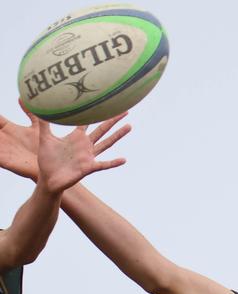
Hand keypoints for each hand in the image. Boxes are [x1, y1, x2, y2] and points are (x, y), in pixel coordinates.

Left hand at [0, 103, 130, 190]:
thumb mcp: (44, 137)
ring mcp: (88, 156)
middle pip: (102, 129)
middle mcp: (85, 145)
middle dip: (113, 119)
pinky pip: (103, 164)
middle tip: (125, 109)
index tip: (104, 99)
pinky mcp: (88, 168)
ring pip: (106, 143)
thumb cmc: (46, 160)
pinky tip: (123, 159)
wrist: (47, 179)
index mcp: (76, 137)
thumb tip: (36, 104)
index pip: (88, 120)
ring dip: (118, 135)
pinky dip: (113, 163)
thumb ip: (43, 122)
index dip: (95, 110)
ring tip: (129, 126)